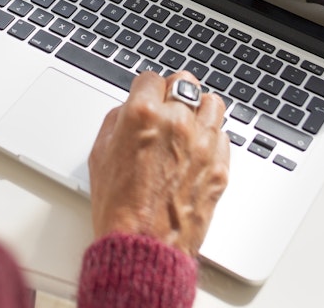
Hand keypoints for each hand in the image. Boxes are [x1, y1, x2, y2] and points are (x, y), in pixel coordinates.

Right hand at [88, 72, 229, 256]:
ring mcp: (203, 144)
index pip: (151, 77)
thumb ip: (117, 121)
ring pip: (212, 103)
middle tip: (166, 106)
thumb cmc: (119, 205)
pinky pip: (223, 136)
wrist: (144, 246)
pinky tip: (197, 148)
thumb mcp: (100, 153)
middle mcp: (177, 122)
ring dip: (198, 108)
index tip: (145, 96)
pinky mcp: (220, 166)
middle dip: (172, 92)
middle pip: (185, 82)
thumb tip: (127, 111)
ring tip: (188, 122)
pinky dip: (211, 138)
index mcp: (144, 113)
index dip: (144, 88)